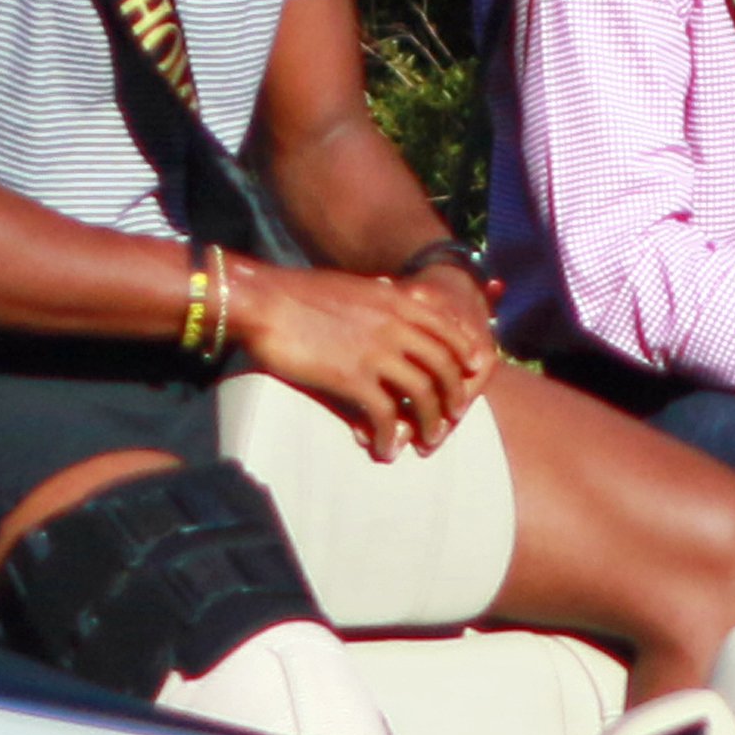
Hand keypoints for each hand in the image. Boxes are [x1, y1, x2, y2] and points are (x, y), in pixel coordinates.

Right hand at [234, 260, 488, 457]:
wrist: (263, 300)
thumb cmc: (299, 293)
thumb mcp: (353, 286)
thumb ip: (380, 296)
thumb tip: (391, 293)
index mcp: (396, 301)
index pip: (448, 330)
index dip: (464, 355)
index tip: (470, 374)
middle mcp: (395, 326)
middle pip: (444, 366)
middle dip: (453, 396)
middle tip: (451, 418)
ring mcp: (376, 352)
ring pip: (423, 395)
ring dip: (430, 423)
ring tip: (427, 441)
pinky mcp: (353, 378)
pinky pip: (386, 415)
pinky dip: (390, 436)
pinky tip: (385, 448)